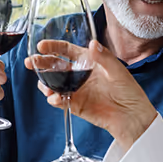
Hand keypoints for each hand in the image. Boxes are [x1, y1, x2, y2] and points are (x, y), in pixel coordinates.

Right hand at [25, 40, 156, 149]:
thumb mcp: (118, 71)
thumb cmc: (129, 91)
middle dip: (41, 64)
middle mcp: (80, 75)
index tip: (42, 46)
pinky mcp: (75, 105)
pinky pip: (60, 101)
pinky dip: (54, 99)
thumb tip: (92, 44)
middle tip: (31, 62)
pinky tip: (54, 98)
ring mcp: (76, 90)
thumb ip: (104, 58)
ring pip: (54, 84)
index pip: (67, 50)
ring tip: (44, 85)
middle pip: (55, 66)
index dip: (54, 47)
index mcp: (89, 62)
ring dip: (45, 83)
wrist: (131, 116)